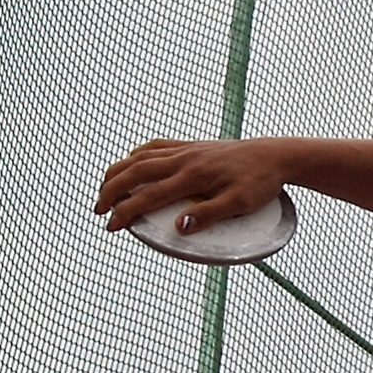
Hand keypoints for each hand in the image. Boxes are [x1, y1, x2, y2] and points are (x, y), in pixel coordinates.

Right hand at [96, 138, 284, 233]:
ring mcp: (186, 149)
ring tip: (105, 189)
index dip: (125, 212)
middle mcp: (184, 158)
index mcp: (192, 176)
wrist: (274, 155)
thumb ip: (209, 215)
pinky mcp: (192, 145)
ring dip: (118, 172)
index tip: (110, 227)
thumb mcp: (240, 203)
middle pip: (135, 171)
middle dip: (111, 191)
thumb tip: (179, 227)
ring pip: (140, 156)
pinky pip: (156, 146)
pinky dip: (138, 155)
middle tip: (97, 211)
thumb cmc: (259, 182)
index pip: (148, 195)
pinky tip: (131, 163)